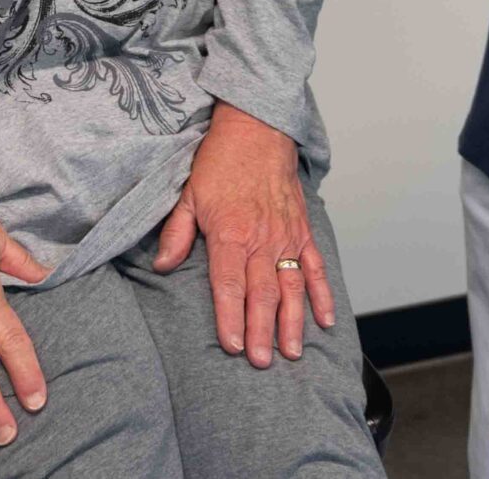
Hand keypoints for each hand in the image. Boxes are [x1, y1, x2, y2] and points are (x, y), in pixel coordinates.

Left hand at [153, 101, 334, 366]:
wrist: (256, 128)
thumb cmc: (219, 160)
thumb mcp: (187, 192)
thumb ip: (176, 232)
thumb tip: (163, 266)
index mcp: (230, 232)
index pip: (230, 285)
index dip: (231, 317)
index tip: (232, 345)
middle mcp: (261, 238)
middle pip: (263, 293)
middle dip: (262, 331)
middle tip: (262, 361)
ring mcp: (286, 235)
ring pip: (292, 287)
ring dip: (293, 321)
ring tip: (292, 352)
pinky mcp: (302, 229)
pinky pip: (314, 266)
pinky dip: (321, 293)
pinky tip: (324, 318)